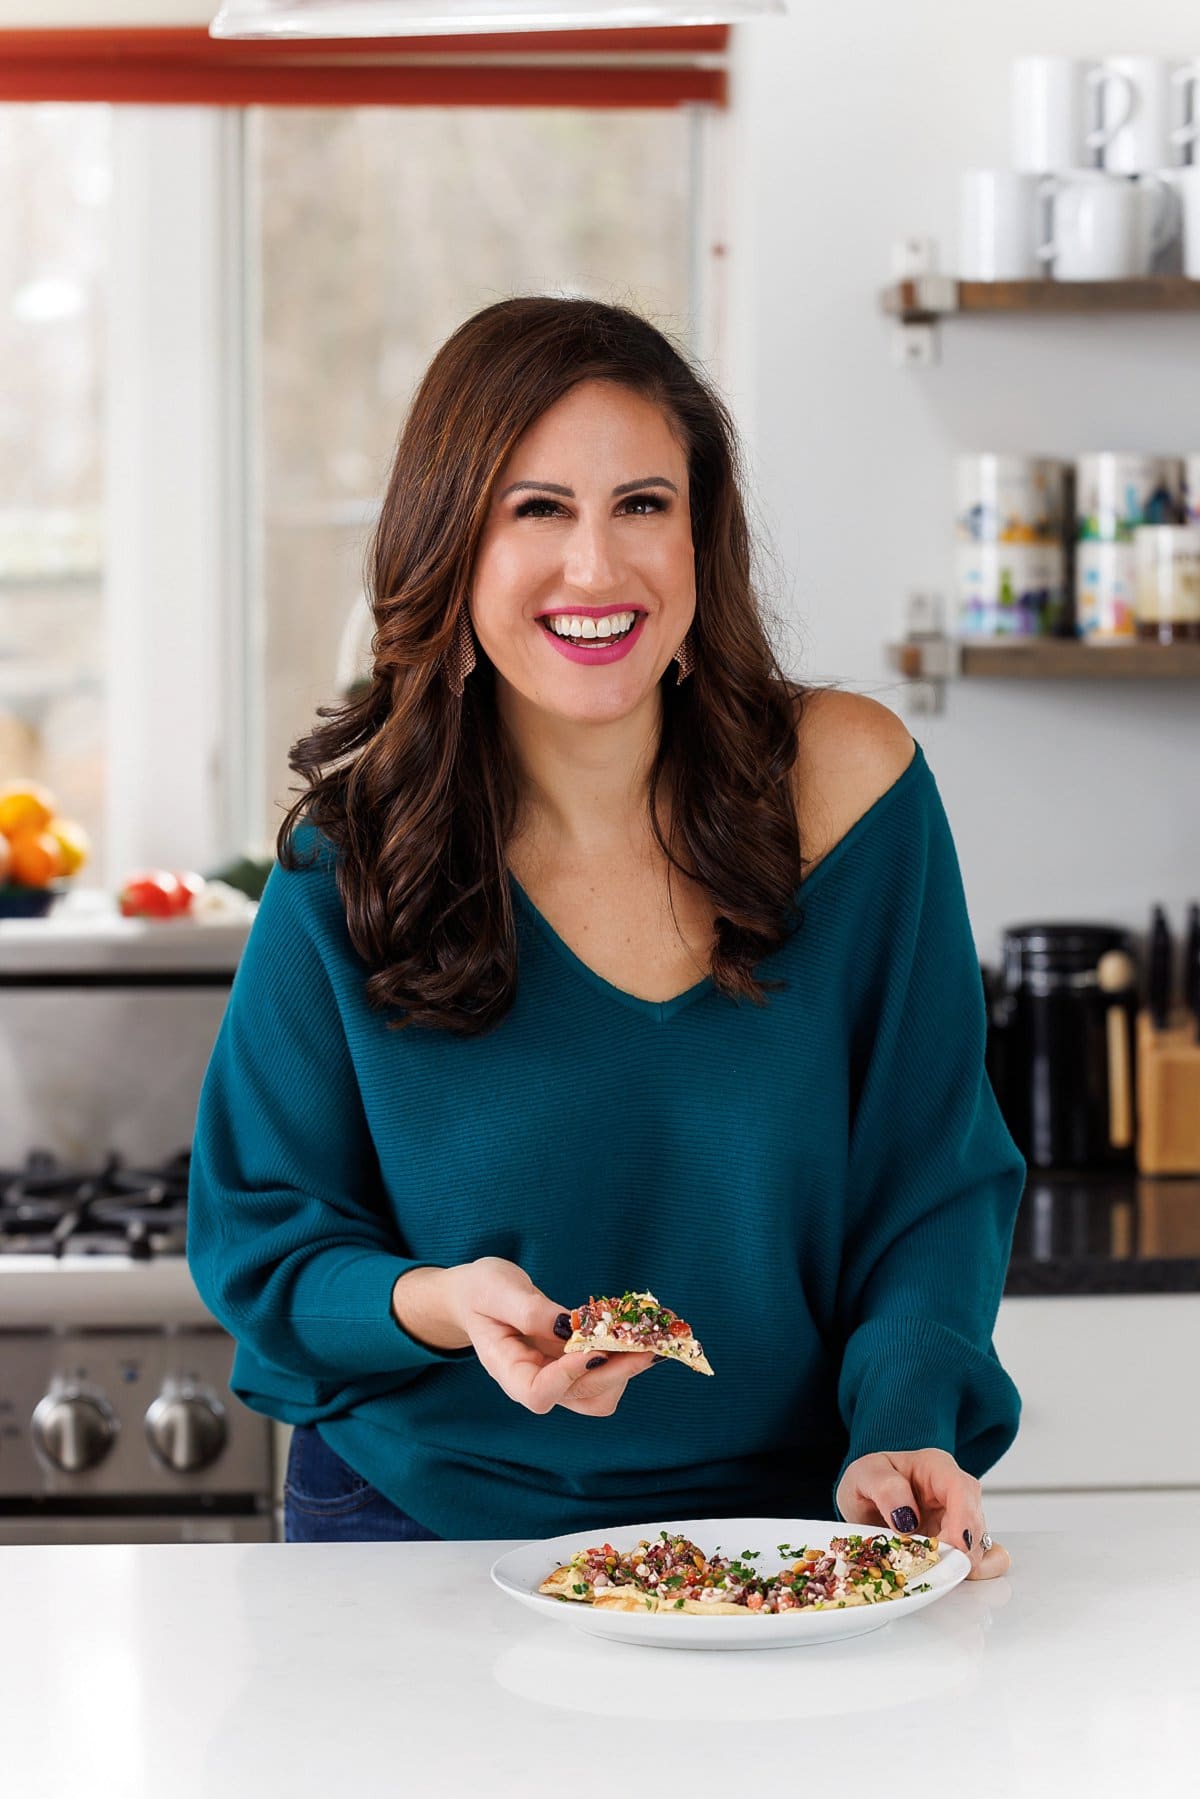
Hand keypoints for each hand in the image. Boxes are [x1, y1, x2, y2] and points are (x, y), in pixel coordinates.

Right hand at [398, 1257, 657, 1416]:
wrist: (476, 1295)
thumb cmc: (479, 1291)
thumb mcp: (495, 1290)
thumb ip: (528, 1310)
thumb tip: (569, 1327)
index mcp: (507, 1367)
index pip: (537, 1393)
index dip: (567, 1377)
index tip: (593, 1348)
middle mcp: (533, 1380)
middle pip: (579, 1397)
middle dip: (615, 1373)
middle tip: (645, 1345)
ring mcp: (555, 1376)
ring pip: (597, 1396)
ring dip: (624, 1373)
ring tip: (644, 1340)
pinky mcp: (572, 1366)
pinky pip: (602, 1376)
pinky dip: (622, 1360)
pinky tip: (632, 1335)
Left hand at [835, 1447, 1010, 1580]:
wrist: (865, 1502)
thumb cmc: (870, 1483)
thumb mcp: (864, 1475)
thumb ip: (884, 1488)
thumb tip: (906, 1517)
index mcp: (936, 1468)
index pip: (962, 1488)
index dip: (963, 1519)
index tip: (954, 1546)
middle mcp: (955, 1494)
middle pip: (975, 1522)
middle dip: (959, 1550)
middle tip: (933, 1567)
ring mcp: (961, 1522)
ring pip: (981, 1546)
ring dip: (961, 1566)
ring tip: (933, 1573)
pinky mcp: (961, 1547)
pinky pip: (986, 1562)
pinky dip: (973, 1575)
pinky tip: (951, 1579)